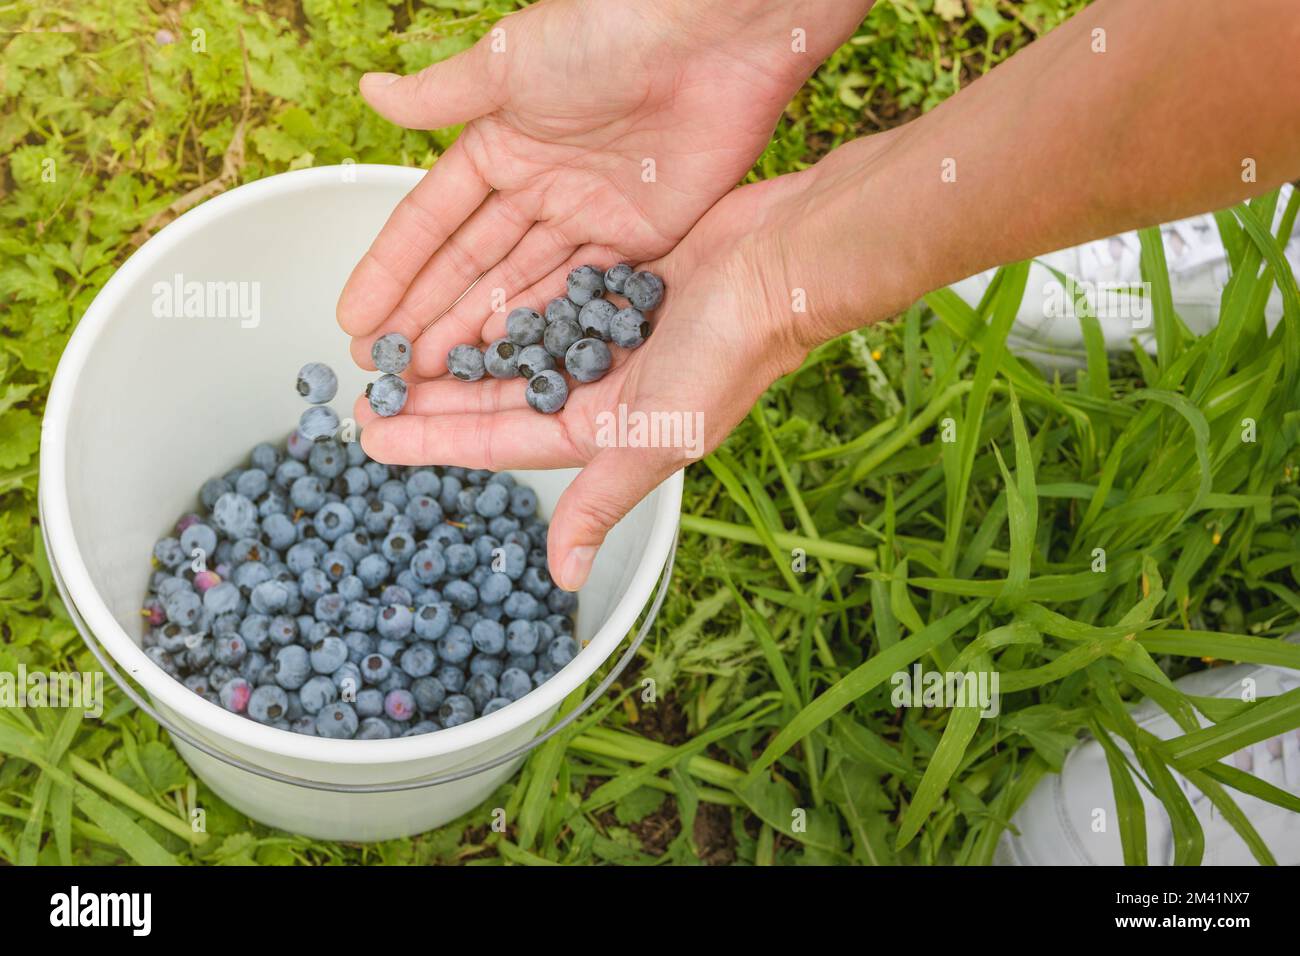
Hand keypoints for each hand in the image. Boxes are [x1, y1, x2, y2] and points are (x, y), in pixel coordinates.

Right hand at [336, 0, 874, 379]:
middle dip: (423, 316)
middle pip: (469, 265)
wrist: (715, 40)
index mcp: (500, 144)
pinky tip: (499, 360)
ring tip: (424, 377)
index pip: (431, 221)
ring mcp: (587, 218)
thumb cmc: (609, 31)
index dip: (390, 270)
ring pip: (516, 287)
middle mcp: (538, 187)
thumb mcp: (511, 62)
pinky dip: (538, 324)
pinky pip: (576, 292)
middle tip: (379, 368)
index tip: (352, 318)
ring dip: (471, 332)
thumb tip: (368, 91)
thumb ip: (441, 95)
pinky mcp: (637, 240)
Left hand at [354, 174, 815, 589]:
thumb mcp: (657, 436)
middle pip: (492, 393)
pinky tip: (453, 284)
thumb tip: (560, 580)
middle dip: (430, 393)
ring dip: (453, 340)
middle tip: (366, 385)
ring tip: (393, 338)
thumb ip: (602, 501)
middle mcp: (597, 386)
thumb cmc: (727, 356)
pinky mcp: (609, 277)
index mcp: (602, 429)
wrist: (781, 265)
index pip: (496, 441)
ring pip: (508, 339)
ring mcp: (601, 329)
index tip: (369, 434)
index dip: (431, 440)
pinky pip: (537, 286)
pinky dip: (497, 289)